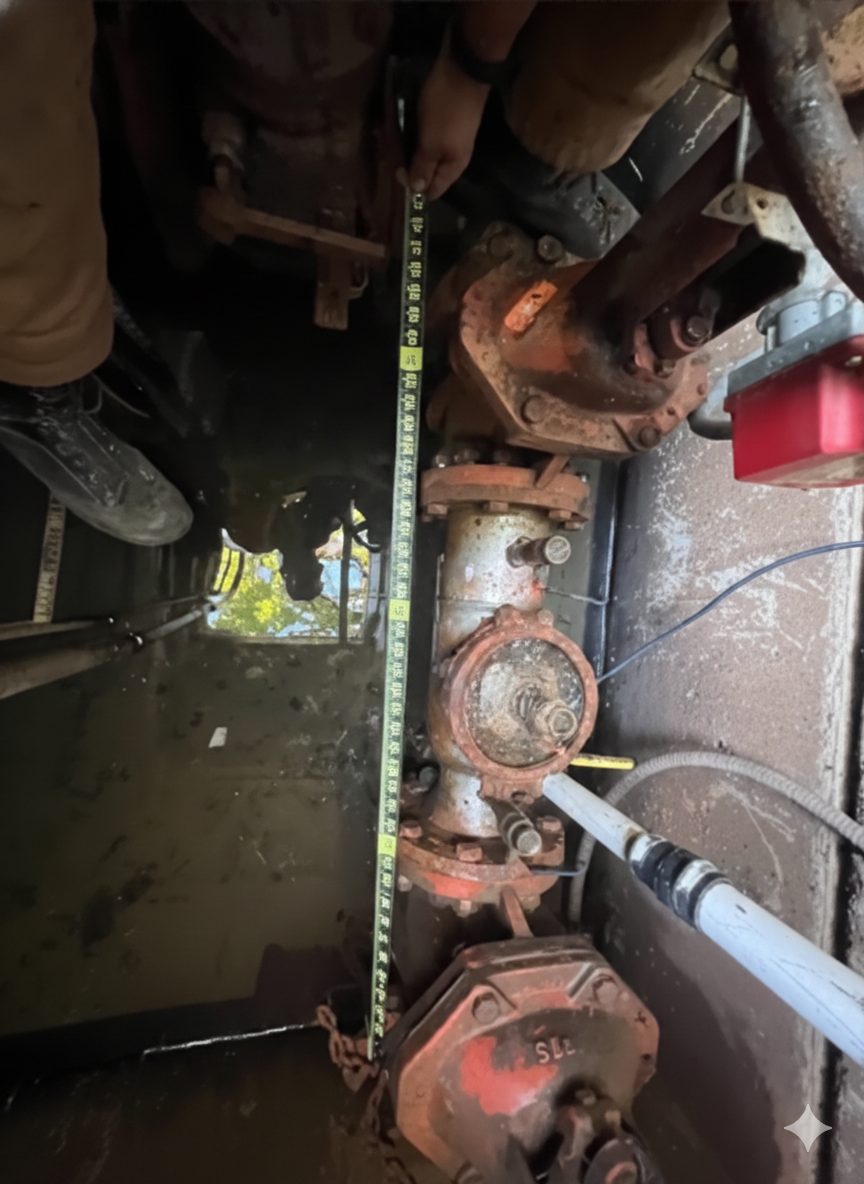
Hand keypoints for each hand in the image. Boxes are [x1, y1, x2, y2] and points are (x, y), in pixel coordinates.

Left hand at [403, 51, 488, 199]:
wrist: (461, 69)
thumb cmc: (446, 110)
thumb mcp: (432, 143)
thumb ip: (423, 168)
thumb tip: (417, 190)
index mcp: (454, 166)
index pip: (433, 190)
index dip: (414, 186)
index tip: (397, 171)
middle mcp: (453, 156)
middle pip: (429, 172)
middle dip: (409, 167)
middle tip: (390, 154)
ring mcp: (449, 137)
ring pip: (426, 154)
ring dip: (409, 150)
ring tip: (391, 142)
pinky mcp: (444, 121)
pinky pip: (426, 137)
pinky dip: (413, 136)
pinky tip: (402, 128)